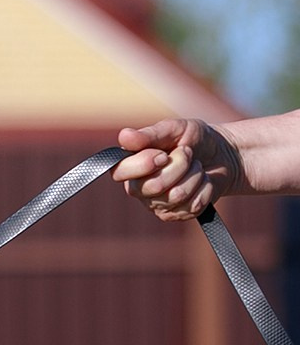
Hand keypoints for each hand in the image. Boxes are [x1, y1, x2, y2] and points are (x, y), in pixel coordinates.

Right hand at [113, 118, 242, 221]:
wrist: (223, 154)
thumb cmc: (194, 139)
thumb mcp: (174, 129)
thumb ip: (149, 134)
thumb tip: (124, 136)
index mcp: (130, 166)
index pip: (120, 172)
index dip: (144, 163)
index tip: (163, 154)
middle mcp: (139, 189)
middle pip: (153, 186)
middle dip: (180, 165)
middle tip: (188, 154)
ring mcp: (157, 205)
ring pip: (176, 195)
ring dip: (195, 175)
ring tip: (197, 167)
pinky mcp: (177, 215)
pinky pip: (193, 205)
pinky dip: (205, 187)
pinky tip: (203, 181)